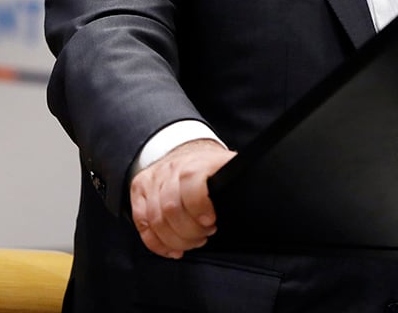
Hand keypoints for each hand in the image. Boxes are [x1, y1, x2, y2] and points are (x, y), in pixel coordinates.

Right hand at [129, 139, 236, 258]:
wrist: (187, 148)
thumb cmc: (212, 169)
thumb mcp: (229, 171)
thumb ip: (238, 185)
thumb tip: (257, 203)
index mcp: (198, 162)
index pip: (190, 182)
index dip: (198, 206)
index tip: (210, 222)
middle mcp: (172, 168)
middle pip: (171, 208)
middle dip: (189, 232)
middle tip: (204, 236)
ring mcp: (154, 178)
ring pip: (155, 218)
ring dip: (175, 239)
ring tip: (192, 241)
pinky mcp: (139, 188)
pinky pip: (141, 221)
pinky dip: (156, 241)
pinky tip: (171, 248)